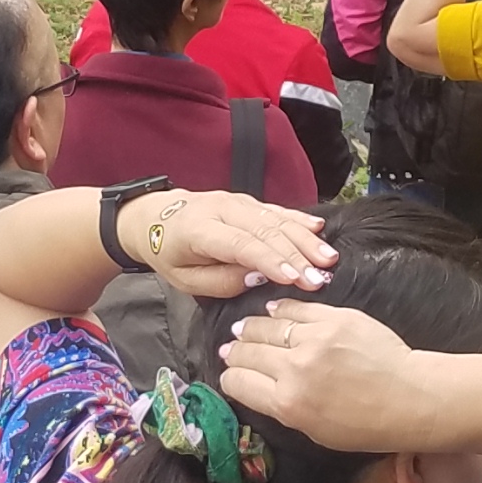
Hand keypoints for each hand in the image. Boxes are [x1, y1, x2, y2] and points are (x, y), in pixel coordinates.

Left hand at [119, 189, 334, 298]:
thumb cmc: (169, 253)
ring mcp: (236, 201)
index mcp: (200, 229)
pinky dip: (298, 220)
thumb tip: (258, 279)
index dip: (269, 261)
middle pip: (264, 230)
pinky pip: (276, 210)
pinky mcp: (247, 201)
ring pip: (275, 217)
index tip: (294, 278)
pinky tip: (318, 229)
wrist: (154, 218)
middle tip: (320, 276)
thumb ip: (221, 281)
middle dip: (297, 254)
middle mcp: (221, 209)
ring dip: (304, 238)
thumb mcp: (184, 280)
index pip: (240, 244)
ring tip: (327, 258)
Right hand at [218, 300, 430, 452]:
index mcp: (287, 404)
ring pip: (265, 325)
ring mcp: (314, 339)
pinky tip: (272, 311)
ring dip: (251, 328)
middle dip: (235, 352)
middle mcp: (294, 369)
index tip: (233, 375)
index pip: (237, 382)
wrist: (410, 398)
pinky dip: (279, 310)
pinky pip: (295, 308)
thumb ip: (282, 406)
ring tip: (245, 329)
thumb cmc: (366, 425)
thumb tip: (257, 385)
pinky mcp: (334, 317)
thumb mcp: (314, 430)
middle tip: (233, 350)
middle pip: (246, 351)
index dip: (230, 378)